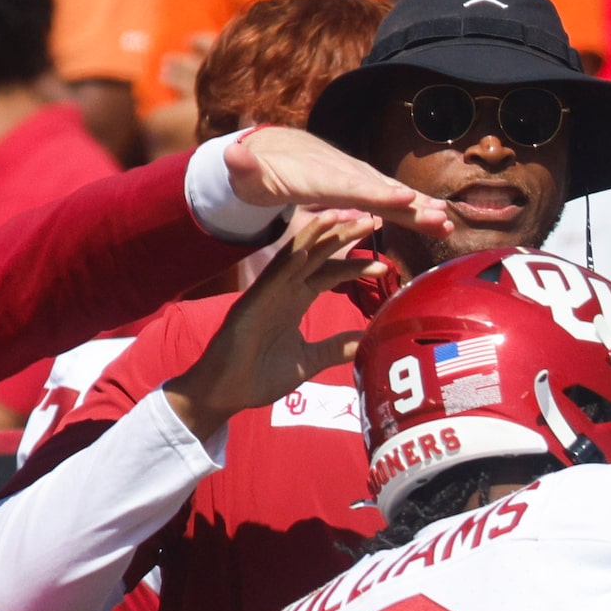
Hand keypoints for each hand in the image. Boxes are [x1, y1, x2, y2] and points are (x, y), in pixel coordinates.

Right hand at [161, 211, 380, 436]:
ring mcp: (266, 295)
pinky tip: (304, 252)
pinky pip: (270, 282)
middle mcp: (283, 290)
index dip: (355, 267)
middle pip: (317, 256)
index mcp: (296, 300)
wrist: (227, 394)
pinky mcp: (250, 306)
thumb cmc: (261, 376)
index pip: (330, 274)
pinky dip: (287, 266)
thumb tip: (367, 339)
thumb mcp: (309, 361)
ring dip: (316, 236)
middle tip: (371, 221)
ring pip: (294, 257)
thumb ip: (336, 348)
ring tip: (339, 217)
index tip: (384, 264)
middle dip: (342, 237)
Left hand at [223, 127, 449, 236]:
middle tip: (438, 218)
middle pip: (378, 190)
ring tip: (445, 223)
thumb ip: (241, 169)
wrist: (274, 149)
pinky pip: (390, 197)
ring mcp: (355, 177)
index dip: (375, 194)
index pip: (347, 186)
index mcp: (314, 175)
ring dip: (420, 208)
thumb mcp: (244, 174)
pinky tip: (437, 220)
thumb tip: (232, 155)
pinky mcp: (362, 185)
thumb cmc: (256, 171)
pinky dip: (414, 208)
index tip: (403, 199)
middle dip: (409, 204)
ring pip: (390, 193)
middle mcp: (341, 172)